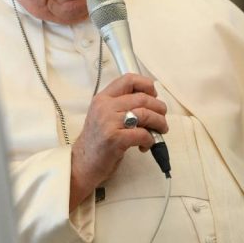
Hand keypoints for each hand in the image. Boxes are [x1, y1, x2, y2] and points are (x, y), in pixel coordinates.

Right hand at [69, 74, 167, 209]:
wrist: (82, 163)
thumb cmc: (97, 141)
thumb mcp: (103, 115)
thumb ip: (121, 105)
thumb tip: (150, 101)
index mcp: (102, 98)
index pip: (128, 79)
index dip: (147, 85)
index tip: (153, 96)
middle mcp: (104, 107)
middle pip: (143, 98)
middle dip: (159, 109)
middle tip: (161, 119)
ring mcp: (109, 122)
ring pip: (146, 114)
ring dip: (159, 124)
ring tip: (159, 132)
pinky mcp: (115, 139)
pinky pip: (143, 134)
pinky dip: (150, 140)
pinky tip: (146, 145)